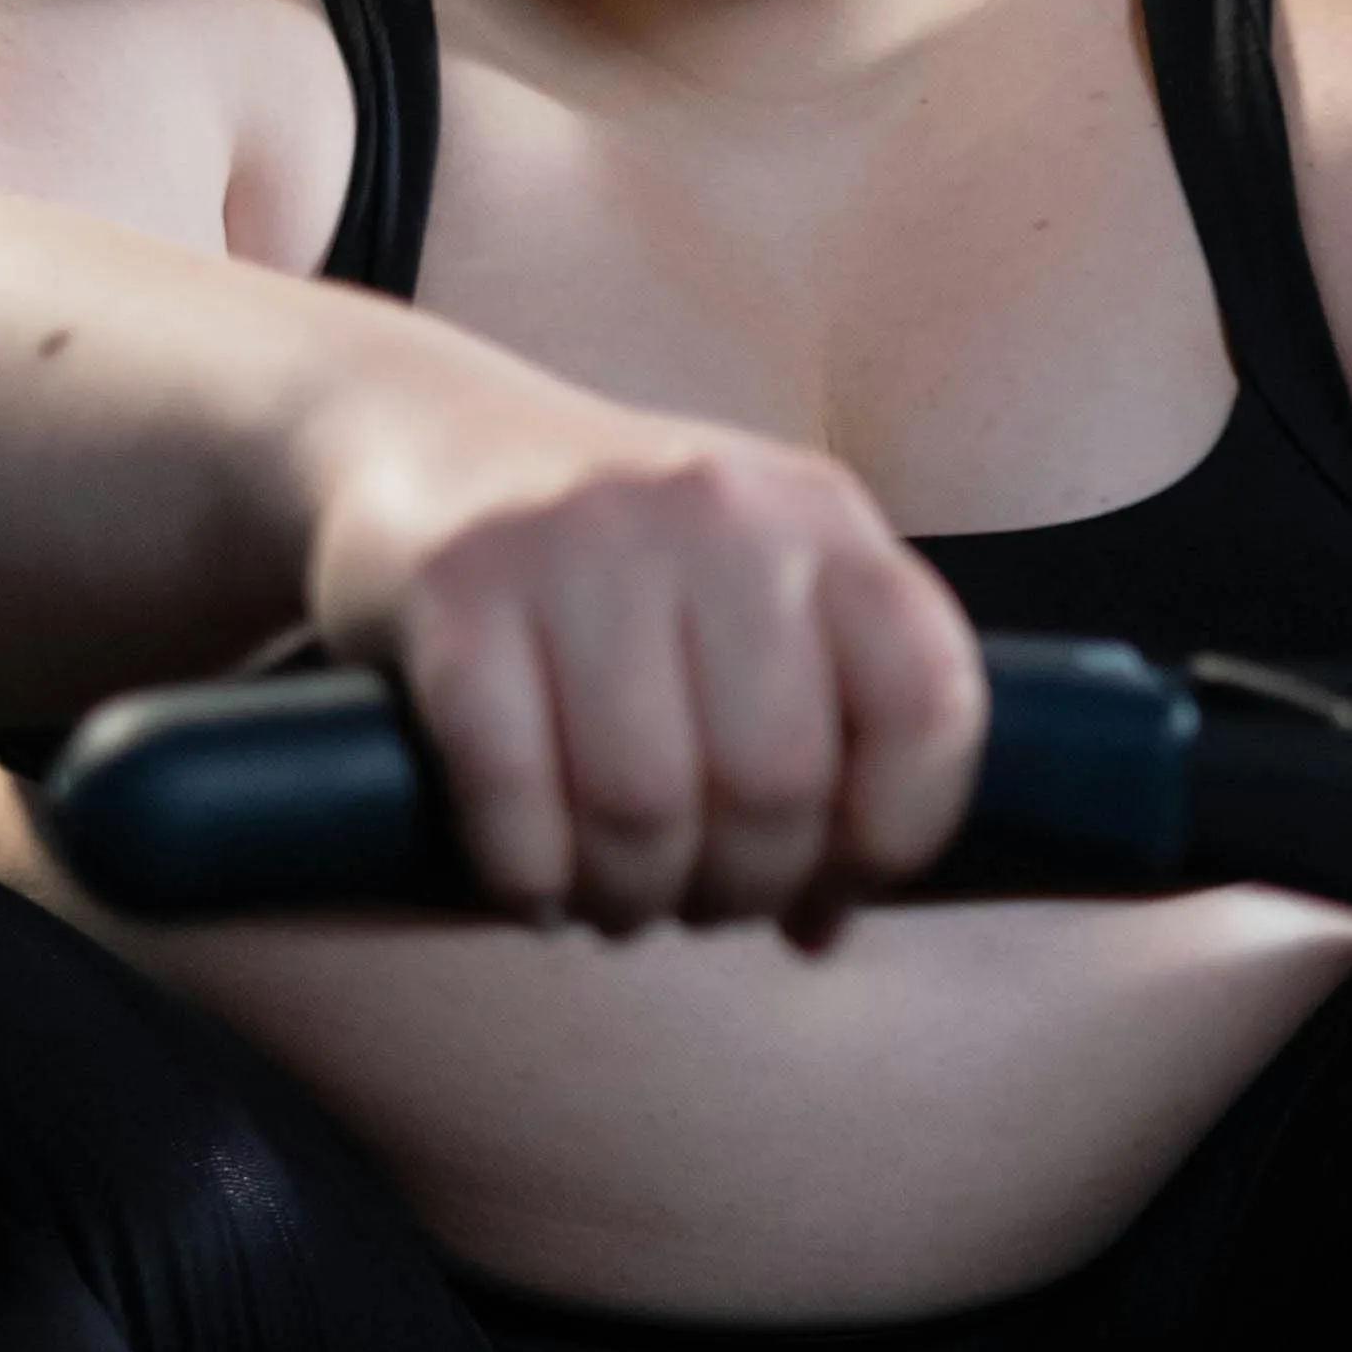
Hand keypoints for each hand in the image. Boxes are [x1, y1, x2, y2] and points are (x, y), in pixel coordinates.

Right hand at [300, 371, 983, 933]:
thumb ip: (819, 735)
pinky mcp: (456, 583)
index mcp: (821, 517)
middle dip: (735, 889)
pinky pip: (511, 788)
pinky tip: (531, 883)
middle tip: (691, 901)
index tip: (822, 885)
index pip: (926, 707)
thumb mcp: (749, 598)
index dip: (888, 839)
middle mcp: (715, 510)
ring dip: (629, 897)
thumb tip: (821, 923)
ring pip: (642, 804)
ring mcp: (580, 537)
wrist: (425, 428)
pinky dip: (528, 874)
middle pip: (773, 783)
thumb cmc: (614, 564)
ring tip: (612, 898)